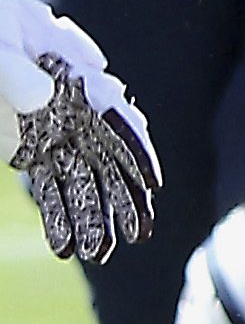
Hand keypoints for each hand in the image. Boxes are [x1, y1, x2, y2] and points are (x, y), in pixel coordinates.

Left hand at [0, 0, 156, 261]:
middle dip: (123, 196)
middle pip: (106, 156)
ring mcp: (48, 127)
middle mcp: (71, 104)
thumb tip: (44, 97)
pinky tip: (65, 247)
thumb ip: (14, 70)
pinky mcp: (24, 144)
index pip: (114, 115)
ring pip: (80, 177)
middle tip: (139, 234)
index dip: (135, 149)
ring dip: (91, 215)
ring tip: (99, 253)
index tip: (151, 183)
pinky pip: (48, 185)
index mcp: (74, 71)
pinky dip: (58, 215)